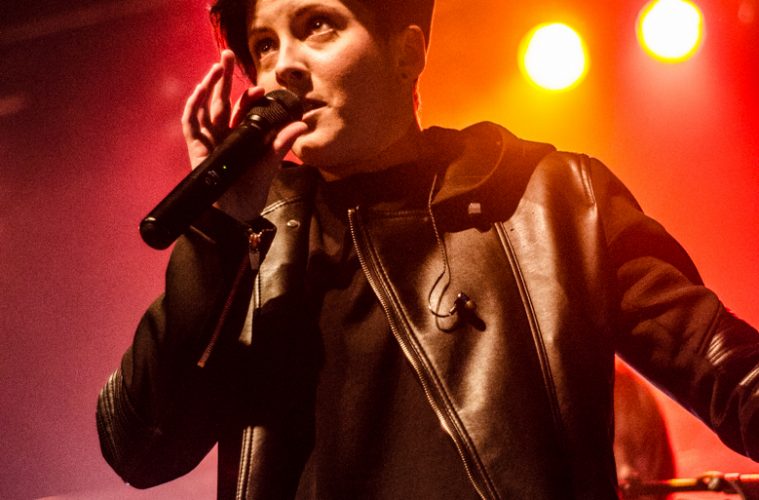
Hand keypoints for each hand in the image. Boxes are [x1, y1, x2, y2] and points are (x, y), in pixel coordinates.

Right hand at [181, 50, 306, 218]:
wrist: (235, 212)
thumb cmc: (251, 190)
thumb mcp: (270, 162)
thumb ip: (283, 142)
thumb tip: (302, 124)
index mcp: (240, 137)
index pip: (242, 110)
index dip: (248, 98)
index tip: (259, 89)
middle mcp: (222, 135)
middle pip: (220, 101)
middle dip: (223, 78)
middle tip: (227, 56)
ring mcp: (208, 139)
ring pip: (205, 106)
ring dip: (209, 85)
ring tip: (216, 66)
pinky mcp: (195, 147)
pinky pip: (191, 122)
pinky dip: (193, 105)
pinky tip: (199, 90)